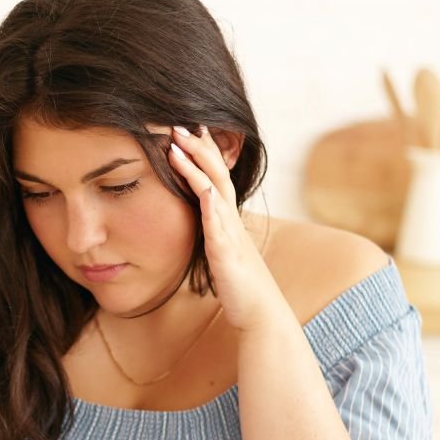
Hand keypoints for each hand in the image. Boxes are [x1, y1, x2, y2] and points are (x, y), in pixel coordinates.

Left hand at [168, 125, 289, 333]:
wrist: (261, 314)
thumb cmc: (241, 287)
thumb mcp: (224, 253)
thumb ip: (215, 233)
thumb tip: (204, 221)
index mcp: (228, 221)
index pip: (216, 178)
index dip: (204, 153)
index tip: (189, 130)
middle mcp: (232, 222)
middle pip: (217, 175)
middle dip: (198, 148)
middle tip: (179, 124)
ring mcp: (230, 237)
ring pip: (215, 193)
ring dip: (197, 168)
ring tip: (177, 146)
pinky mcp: (227, 256)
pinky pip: (218, 228)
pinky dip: (211, 207)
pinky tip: (201, 190)